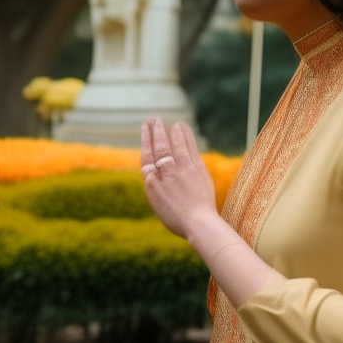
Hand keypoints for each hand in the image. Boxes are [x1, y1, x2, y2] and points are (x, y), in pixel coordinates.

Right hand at [141, 119, 217, 240]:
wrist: (197, 223)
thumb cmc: (179, 219)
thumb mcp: (160, 204)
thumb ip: (159, 187)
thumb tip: (158, 175)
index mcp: (151, 184)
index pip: (146, 158)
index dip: (145, 142)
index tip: (145, 130)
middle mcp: (163, 174)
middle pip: (158, 149)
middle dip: (155, 132)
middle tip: (152, 119)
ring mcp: (179, 170)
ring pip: (172, 145)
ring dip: (168, 131)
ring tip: (166, 121)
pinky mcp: (195, 168)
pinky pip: (187, 148)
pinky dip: (183, 136)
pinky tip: (181, 127)